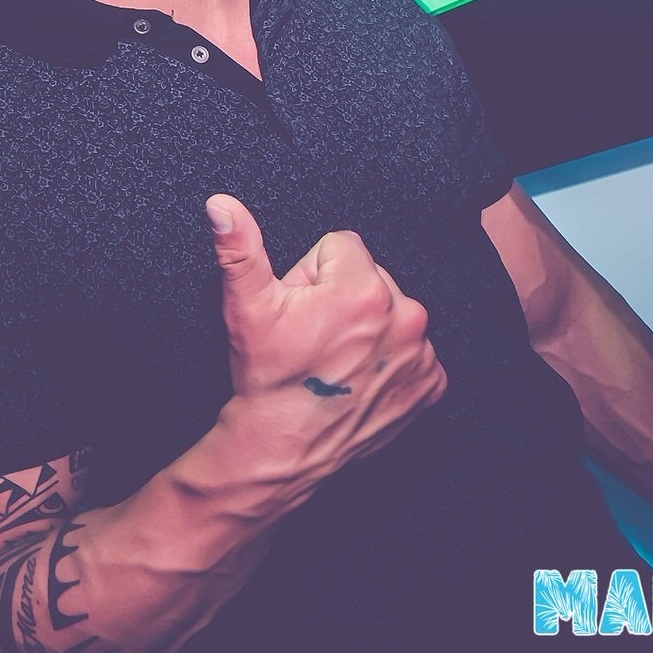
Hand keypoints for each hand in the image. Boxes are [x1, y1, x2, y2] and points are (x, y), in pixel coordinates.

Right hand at [206, 194, 446, 478]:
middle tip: (314, 335)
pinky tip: (359, 376)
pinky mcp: (431, 385)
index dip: (312, 274)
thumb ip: (239, 247)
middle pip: (370, 277)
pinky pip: (413, 350)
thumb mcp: (246, 307)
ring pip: (392, 312)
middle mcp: (406, 317)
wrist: (283, 448)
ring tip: (335, 357)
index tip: (299, 309)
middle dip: (342, 296)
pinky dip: (390, 360)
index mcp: (364, 288)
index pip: (341, 246)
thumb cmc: (265, 376)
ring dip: (368, 327)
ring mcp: (422, 355)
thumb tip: (221, 204)